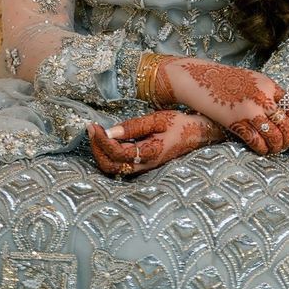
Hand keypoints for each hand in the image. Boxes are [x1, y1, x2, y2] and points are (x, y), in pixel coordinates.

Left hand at [87, 111, 224, 176]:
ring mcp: (143, 167)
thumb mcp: (158, 120)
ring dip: (101, 152)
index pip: (116, 152)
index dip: (101, 140)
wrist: (198, 134)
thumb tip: (110, 131)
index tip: (93, 125)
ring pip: (114, 168)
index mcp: (149, 153)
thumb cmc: (179, 124)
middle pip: (110, 166)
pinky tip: (108, 140)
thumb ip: (134, 126)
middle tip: (91, 129)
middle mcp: (144, 165)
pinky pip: (120, 165)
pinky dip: (109, 154)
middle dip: (96, 148)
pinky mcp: (143, 164)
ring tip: (96, 134)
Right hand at [153, 57, 288, 156]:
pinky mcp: (236, 120)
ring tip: (272, 150)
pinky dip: (261, 149)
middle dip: (288, 141)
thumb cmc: (226, 80)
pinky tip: (259, 150)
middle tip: (284, 147)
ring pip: (274, 136)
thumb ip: (273, 93)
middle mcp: (263, 96)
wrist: (199, 78)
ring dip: (275, 148)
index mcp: (268, 84)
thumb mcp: (253, 80)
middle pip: (286, 126)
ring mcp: (250, 108)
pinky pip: (257, 142)